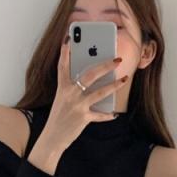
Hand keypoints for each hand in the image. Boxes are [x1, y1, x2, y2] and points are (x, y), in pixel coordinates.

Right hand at [43, 35, 128, 151]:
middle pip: (90, 75)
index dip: (65, 53)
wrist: (52, 137)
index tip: (69, 39)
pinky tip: (114, 114)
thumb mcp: (62, 100)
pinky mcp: (83, 118)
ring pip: (100, 92)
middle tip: (117, 59)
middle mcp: (70, 94)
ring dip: (114, 85)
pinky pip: (99, 115)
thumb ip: (73, 90)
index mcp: (62, 88)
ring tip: (124, 79)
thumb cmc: (58, 118)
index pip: (63, 66)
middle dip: (105, 65)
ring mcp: (77, 106)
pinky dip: (107, 115)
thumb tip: (88, 83)